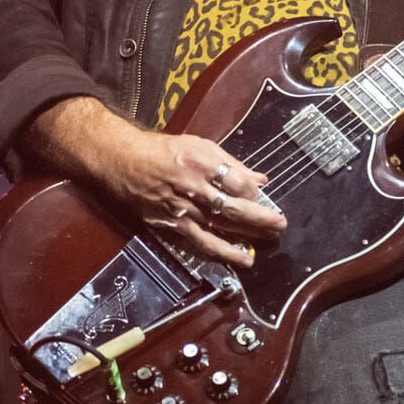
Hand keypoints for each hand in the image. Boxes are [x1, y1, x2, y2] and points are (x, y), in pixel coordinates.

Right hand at [106, 121, 284, 270]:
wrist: (124, 161)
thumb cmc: (163, 150)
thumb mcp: (200, 145)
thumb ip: (231, 164)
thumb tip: (260, 179)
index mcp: (202, 162)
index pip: (237, 183)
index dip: (254, 193)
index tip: (262, 197)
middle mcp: (193, 187)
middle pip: (233, 207)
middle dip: (260, 218)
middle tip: (279, 224)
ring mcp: (182, 208)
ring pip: (220, 227)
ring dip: (246, 236)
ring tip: (267, 242)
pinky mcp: (172, 225)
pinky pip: (201, 242)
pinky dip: (222, 251)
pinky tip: (239, 257)